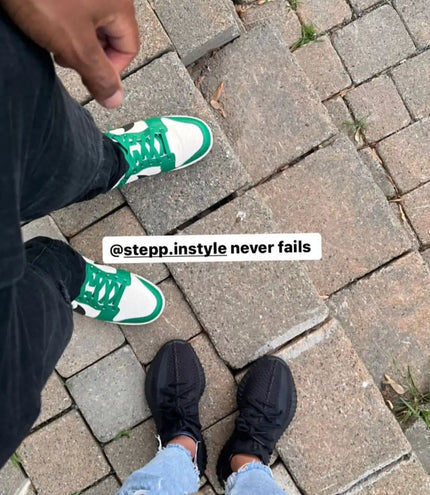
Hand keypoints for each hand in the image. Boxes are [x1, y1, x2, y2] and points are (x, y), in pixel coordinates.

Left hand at [1, 0, 138, 107]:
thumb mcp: (75, 46)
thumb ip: (99, 76)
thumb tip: (115, 99)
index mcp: (120, 5)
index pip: (128, 49)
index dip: (110, 69)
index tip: (87, 76)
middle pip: (110, 35)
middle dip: (88, 53)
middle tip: (65, 55)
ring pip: (89, 22)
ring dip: (73, 37)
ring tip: (50, 35)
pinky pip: (74, 8)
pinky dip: (62, 19)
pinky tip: (44, 18)